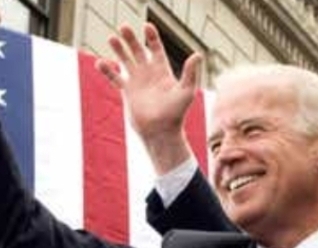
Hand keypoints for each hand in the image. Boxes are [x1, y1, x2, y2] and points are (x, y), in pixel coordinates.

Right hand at [95, 24, 201, 174]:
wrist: (161, 132)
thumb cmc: (176, 114)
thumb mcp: (186, 91)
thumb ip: (190, 72)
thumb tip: (197, 54)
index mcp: (163, 73)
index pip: (156, 51)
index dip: (152, 38)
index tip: (147, 26)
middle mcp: (149, 76)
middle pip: (138, 52)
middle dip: (131, 40)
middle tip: (124, 27)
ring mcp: (137, 83)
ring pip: (125, 61)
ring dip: (118, 50)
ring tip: (112, 38)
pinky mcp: (127, 92)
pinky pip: (115, 78)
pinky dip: (107, 70)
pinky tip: (100, 62)